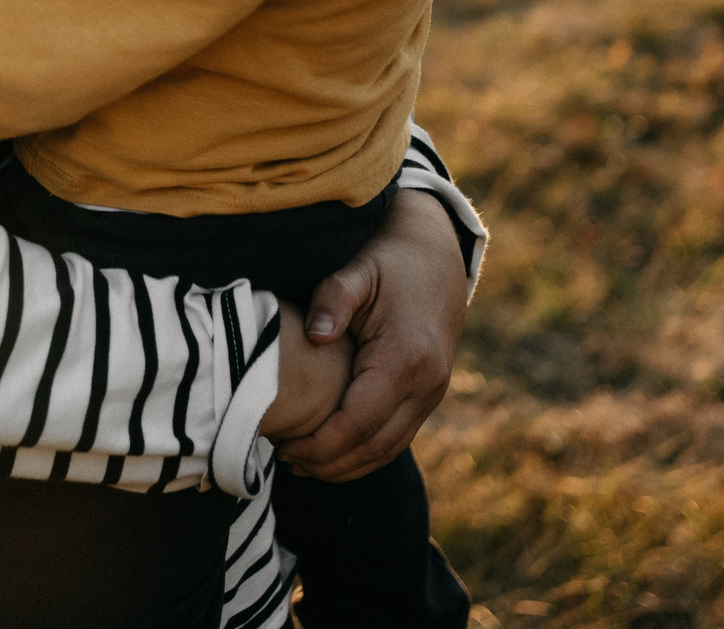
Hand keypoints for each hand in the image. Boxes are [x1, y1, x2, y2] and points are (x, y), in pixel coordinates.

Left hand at [275, 189, 469, 481]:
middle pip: (374, 446)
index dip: (320, 443)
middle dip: (329, 463)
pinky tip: (334, 454)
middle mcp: (426, 384)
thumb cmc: (390, 263)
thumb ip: (333, 299)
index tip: (285, 447)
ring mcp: (432, 393)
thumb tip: (315, 336)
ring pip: (389, 449)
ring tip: (303, 465)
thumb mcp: (358, 270)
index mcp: (405, 358)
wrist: (438, 257)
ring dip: (347, 466)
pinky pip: (398, 438)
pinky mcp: (429, 395)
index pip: (358, 421)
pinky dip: (367, 454)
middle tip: (285, 462)